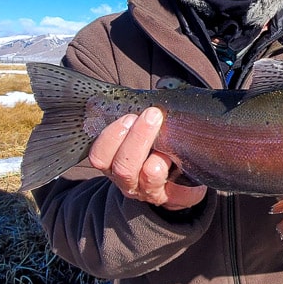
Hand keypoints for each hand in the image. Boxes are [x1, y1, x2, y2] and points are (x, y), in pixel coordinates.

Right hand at [86, 107, 206, 210]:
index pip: (99, 156)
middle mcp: (127, 180)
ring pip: (145, 178)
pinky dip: (181, 182)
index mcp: (114, 162)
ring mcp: (148, 191)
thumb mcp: (147, 127)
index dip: (111, 137)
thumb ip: (147, 110)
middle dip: (137, 139)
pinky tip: (183, 168)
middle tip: (152, 116)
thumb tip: (163, 84)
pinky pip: (176, 194)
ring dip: (155, 161)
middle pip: (122, 167)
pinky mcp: (172, 198)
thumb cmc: (158, 145)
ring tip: (167, 148)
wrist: (179, 175)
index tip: (129, 116)